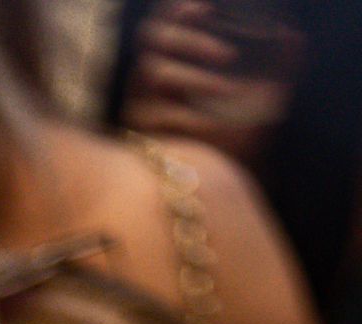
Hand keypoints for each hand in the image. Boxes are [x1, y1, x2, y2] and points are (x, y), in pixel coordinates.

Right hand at [123, 0, 300, 147]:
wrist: (216, 197)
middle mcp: (148, 85)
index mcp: (169, 70)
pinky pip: (159, 113)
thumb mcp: (259, 103)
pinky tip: (212, 117)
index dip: (176, 11)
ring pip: (153, 70)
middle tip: (227, 56)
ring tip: (227, 91)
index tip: (205, 6)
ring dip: (194, 75)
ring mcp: (139, 109)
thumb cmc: (233, 148)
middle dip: (188, 37)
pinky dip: (190, 111)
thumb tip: (294, 36)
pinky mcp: (138, 138)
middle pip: (151, 38)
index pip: (162, 27)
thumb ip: (278, 70)